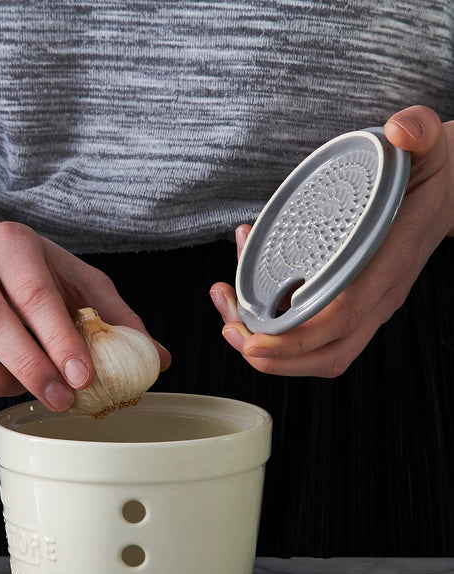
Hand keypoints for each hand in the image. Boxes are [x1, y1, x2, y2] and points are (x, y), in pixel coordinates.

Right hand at [0, 221, 170, 410]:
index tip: (83, 376)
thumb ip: (115, 317)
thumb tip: (159, 359)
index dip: (59, 338)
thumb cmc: (32, 275)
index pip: (35, 293)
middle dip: (29, 366)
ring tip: (17, 392)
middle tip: (61, 400)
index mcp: (11, 244)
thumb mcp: (76, 281)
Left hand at [210, 105, 453, 376]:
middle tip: (230, 329)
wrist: (452, 191)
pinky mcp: (352, 300)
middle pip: (324, 353)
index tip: (252, 340)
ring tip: (230, 311)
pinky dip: (277, 324)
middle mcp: (377, 296)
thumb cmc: (431, 175)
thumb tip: (401, 129)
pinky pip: (314, 330)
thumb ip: (419, 132)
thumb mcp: (430, 146)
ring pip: (318, 351)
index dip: (294, 338)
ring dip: (269, 348)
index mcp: (389, 265)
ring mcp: (366, 303)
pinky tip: (248, 288)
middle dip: (272, 356)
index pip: (339, 318)